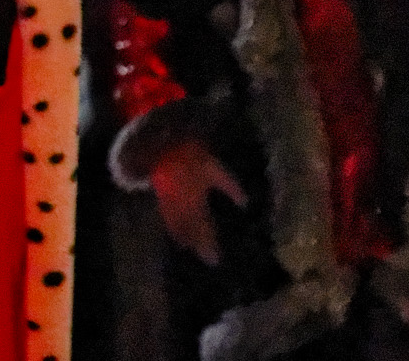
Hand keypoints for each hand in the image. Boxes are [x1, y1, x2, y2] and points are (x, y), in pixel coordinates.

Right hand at [148, 139, 244, 265]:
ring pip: (178, 227)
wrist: (164, 147)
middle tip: (208, 261)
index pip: (204, 227)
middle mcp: (183, 207)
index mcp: (197, 201)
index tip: (215, 259)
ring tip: (190, 250)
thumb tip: (245, 203)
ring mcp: (171, 203)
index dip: (209, 243)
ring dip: (184, 239)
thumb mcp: (215, 169)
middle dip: (199, 246)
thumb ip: (230, 187)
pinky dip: (173, 228)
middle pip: (191, 231)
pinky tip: (176, 233)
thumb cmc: (191, 157)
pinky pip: (168, 218)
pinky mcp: (163, 197)